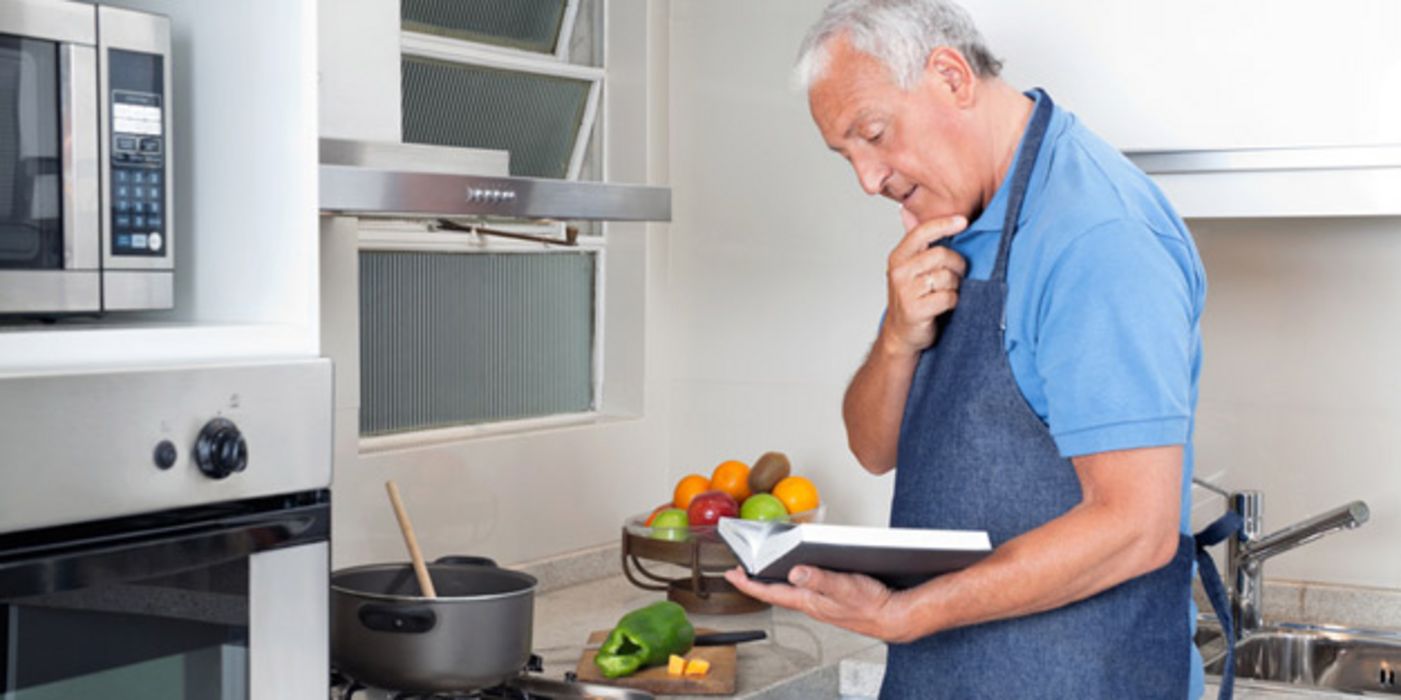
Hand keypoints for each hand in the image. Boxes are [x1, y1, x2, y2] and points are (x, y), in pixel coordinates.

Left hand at [723, 565, 912, 642]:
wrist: (893, 617)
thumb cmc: (871, 605)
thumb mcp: (844, 587)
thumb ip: (820, 579)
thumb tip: (795, 571)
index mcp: (809, 601)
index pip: (770, 592)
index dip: (748, 583)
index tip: (731, 574)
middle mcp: (811, 604)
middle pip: (776, 592)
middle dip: (757, 581)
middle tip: (741, 570)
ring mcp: (821, 604)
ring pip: (790, 592)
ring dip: (775, 581)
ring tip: (764, 570)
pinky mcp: (832, 602)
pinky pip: (806, 591)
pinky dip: (796, 581)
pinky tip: (800, 574)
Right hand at [881, 211, 967, 355]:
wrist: (901, 333)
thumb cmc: (912, 298)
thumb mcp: (910, 268)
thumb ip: (920, 245)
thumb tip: (922, 215)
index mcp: (898, 257)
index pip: (922, 232)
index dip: (944, 224)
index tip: (963, 221)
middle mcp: (899, 272)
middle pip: (941, 255)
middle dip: (956, 265)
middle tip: (956, 274)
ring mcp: (905, 291)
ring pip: (947, 277)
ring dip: (954, 286)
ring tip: (946, 292)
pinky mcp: (915, 310)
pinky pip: (948, 297)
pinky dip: (953, 301)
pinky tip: (944, 305)